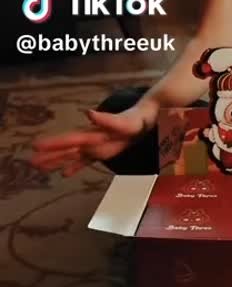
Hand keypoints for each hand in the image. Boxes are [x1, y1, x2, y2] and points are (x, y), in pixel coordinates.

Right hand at [30, 99, 159, 176]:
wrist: (145, 118)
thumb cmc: (136, 120)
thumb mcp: (124, 122)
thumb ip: (106, 119)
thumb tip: (88, 113)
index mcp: (93, 133)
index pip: (69, 140)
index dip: (53, 144)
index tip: (36, 146)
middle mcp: (90, 139)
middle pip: (66, 149)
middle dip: (49, 155)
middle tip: (31, 162)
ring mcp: (95, 145)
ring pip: (71, 155)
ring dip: (56, 161)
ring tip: (40, 167)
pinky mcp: (101, 151)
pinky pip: (84, 161)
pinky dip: (74, 167)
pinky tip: (64, 174)